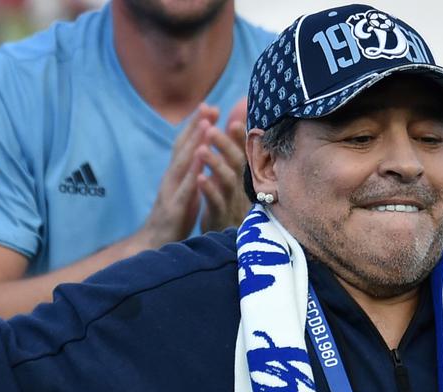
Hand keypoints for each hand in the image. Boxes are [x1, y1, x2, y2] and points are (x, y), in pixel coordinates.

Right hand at [138, 104, 215, 247]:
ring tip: (207, 127)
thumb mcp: (186, 192)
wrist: (154, 245)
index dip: (196, 125)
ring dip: (194, 144)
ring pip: (183, 164)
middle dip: (196, 126)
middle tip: (209, 106)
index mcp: (176, 175)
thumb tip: (204, 156)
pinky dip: (192, 178)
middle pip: (183, 148)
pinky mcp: (174, 210)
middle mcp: (171, 179)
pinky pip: (184, 191)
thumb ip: (192, 174)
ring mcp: (171, 193)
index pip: (186, 145)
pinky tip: (201, 167)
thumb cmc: (174, 219)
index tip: (210, 106)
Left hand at [197, 98, 250, 232]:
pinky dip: (209, 189)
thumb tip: (242, 105)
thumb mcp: (233, 169)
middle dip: (226, 144)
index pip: (243, 149)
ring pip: (228, 180)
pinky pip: (216, 202)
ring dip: (216, 164)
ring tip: (202, 150)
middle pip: (237, 162)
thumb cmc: (228, 198)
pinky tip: (200, 178)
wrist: (223, 235)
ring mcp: (232, 201)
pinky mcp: (221, 216)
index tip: (233, 119)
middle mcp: (240, 184)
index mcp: (241, 172)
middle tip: (211, 129)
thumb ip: (236, 138)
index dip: (240, 135)